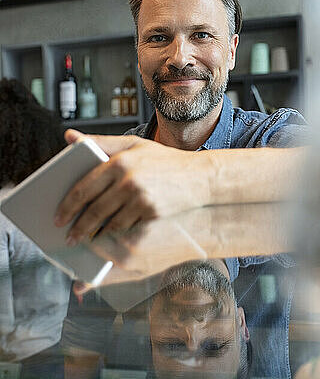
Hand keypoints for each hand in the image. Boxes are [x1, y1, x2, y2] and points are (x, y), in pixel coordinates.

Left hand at [54, 129, 210, 245]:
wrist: (201, 178)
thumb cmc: (165, 161)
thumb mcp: (133, 145)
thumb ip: (100, 142)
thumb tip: (68, 136)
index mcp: (119, 162)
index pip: (84, 188)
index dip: (68, 206)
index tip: (58, 217)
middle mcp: (128, 180)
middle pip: (93, 210)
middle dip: (78, 227)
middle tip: (68, 237)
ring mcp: (141, 199)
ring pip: (109, 224)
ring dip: (93, 237)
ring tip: (85, 241)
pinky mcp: (153, 214)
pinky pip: (126, 231)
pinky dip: (113, 239)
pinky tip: (107, 242)